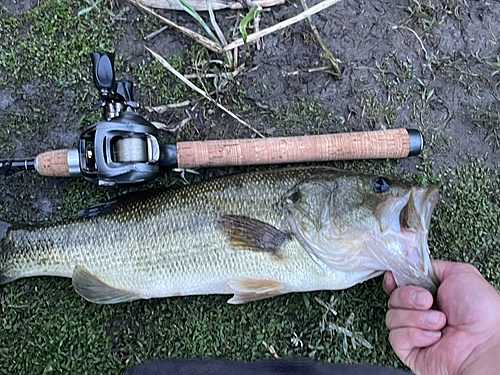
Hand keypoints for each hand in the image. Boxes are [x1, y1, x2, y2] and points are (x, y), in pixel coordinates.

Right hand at [383, 260, 499, 374]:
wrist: (486, 342)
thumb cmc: (482, 312)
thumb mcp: (460, 273)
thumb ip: (432, 266)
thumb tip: (413, 265)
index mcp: (428, 295)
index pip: (398, 286)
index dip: (393, 281)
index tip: (394, 278)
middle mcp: (419, 313)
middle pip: (392, 298)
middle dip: (408, 296)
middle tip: (428, 300)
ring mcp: (414, 332)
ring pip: (391, 317)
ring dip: (417, 318)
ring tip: (440, 322)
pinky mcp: (410, 350)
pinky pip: (396, 336)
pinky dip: (415, 334)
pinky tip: (434, 337)